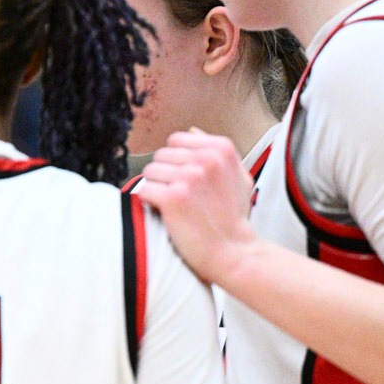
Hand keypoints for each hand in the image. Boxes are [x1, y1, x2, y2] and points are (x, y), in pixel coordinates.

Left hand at [135, 131, 260, 283]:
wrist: (234, 252)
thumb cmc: (234, 219)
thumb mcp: (239, 177)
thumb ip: (219, 153)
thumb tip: (193, 131)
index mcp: (221, 148)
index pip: (176, 140)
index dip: (176, 160)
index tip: (185, 179)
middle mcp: (205, 159)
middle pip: (161, 155)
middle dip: (165, 174)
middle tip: (179, 196)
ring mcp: (189, 177)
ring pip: (150, 171)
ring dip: (156, 188)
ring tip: (173, 205)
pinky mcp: (172, 197)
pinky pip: (143, 189)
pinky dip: (149, 202)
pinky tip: (164, 212)